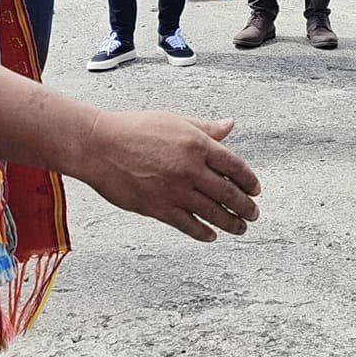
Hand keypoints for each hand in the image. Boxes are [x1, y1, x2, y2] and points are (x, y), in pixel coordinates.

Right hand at [79, 111, 261, 241]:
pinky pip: (189, 226)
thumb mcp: (175, 121)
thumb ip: (206, 128)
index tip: (256, 190)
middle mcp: (190, 169)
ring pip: (213, 213)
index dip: (249, 181)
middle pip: (229, 193)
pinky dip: (204, 232)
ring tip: (240, 228)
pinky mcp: (159, 208)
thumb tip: (230, 125)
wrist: (99, 146)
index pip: (235, 166)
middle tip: (253, 214)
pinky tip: (212, 235)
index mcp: (197, 144)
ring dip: (231, 223)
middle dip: (245, 207)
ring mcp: (175, 191)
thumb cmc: (135, 129)